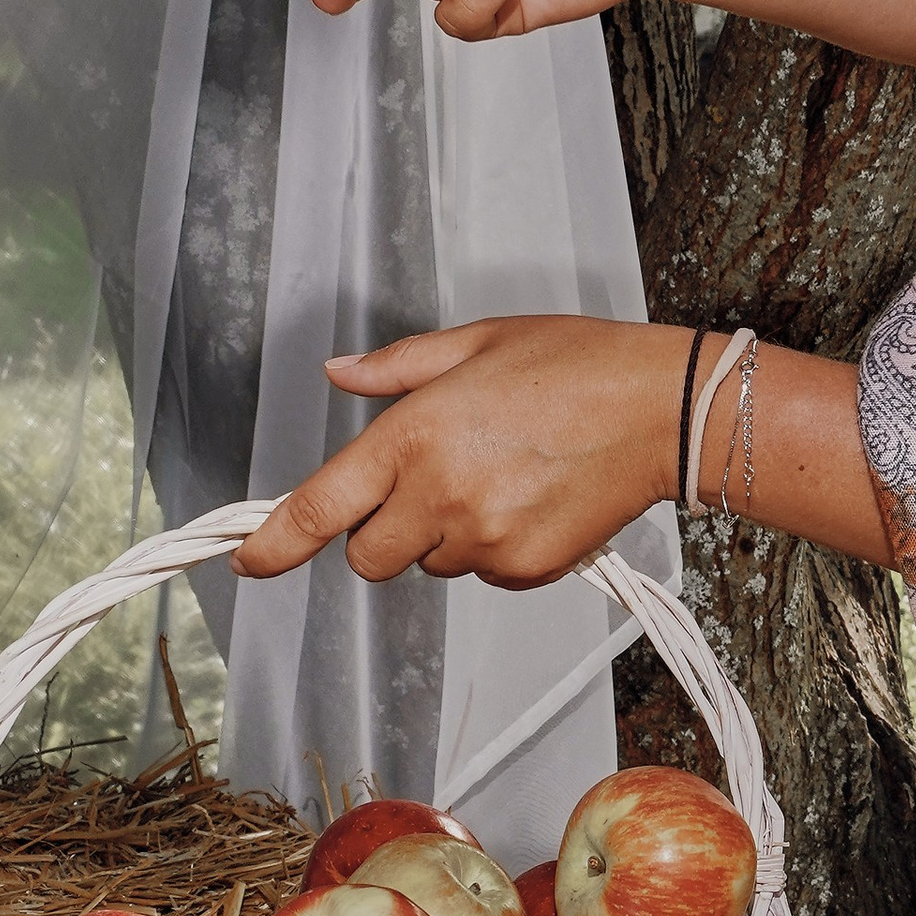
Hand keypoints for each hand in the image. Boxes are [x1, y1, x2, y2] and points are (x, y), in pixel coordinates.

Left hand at [231, 318, 680, 586]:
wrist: (665, 412)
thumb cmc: (578, 364)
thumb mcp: (477, 342)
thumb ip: (397, 369)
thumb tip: (339, 373)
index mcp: (416, 435)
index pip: (321, 507)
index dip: (275, 542)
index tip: (250, 560)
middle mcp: (441, 495)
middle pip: (369, 556)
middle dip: (382, 530)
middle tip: (430, 484)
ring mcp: (484, 540)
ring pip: (429, 564)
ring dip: (443, 536)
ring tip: (501, 478)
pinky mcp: (525, 570)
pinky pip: (482, 574)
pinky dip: (493, 548)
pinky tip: (531, 500)